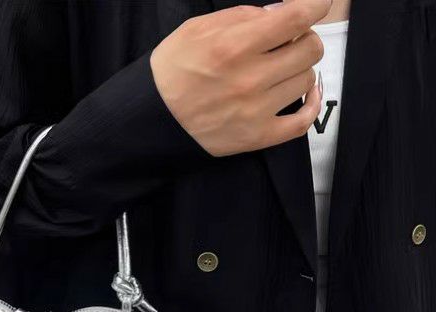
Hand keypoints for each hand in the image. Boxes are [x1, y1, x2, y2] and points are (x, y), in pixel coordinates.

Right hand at [150, 0, 329, 155]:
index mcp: (234, 46)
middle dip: (304, 39)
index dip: (314, 6)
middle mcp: (249, 79)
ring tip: (280, 69)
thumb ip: (242, 17)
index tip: (318, 4)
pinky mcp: (257, 137)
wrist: (154, 118)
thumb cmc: (173, 70)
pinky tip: (309, 94)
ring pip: (307, 80)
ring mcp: (256, 111)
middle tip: (288, 42)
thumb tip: (279, 13)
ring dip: (298, 69)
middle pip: (309, 49)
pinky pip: (302, 122)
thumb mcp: (197, 28)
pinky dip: (312, 105)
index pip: (295, 19)